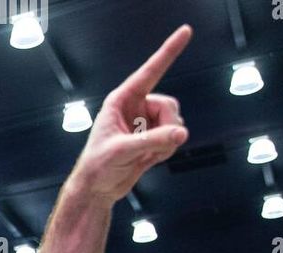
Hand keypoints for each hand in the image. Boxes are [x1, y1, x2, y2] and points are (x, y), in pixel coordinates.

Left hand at [69, 25, 191, 204]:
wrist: (96, 190)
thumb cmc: (97, 167)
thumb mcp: (122, 152)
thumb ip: (152, 141)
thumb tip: (181, 133)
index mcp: (121, 101)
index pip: (150, 72)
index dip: (168, 52)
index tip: (186, 32)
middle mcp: (135, 108)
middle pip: (169, 105)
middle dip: (169, 125)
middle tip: (156, 145)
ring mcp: (145, 123)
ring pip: (175, 122)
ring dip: (168, 141)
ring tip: (146, 156)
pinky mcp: (152, 139)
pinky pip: (173, 138)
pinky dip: (166, 150)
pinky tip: (148, 161)